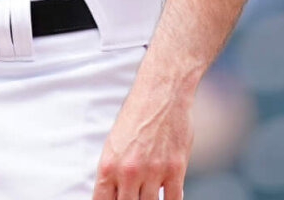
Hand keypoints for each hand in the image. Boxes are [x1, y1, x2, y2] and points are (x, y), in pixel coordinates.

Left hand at [92, 76, 193, 199]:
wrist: (160, 94)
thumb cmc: (136, 116)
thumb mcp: (114, 144)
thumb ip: (114, 172)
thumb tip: (113, 194)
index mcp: (108, 165)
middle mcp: (128, 172)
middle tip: (134, 198)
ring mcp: (152, 172)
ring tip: (147, 196)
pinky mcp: (175, 169)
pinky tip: (166, 198)